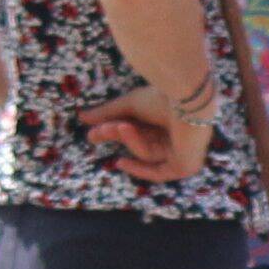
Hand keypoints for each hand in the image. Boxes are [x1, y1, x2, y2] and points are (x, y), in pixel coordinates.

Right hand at [78, 86, 206, 182]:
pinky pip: (158, 172)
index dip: (116, 131)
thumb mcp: (129, 105)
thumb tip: (82, 118)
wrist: (186, 99)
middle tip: (93, 135)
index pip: (141, 129)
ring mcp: (185, 152)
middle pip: (142, 142)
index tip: (93, 132)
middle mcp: (180, 134)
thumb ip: (108, 113)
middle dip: (117, 136)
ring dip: (130, 141)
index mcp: (171, 117)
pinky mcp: (187, 166)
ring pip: (148, 153)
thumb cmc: (163, 97)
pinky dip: (140, 167)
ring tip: (120, 126)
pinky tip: (121, 161)